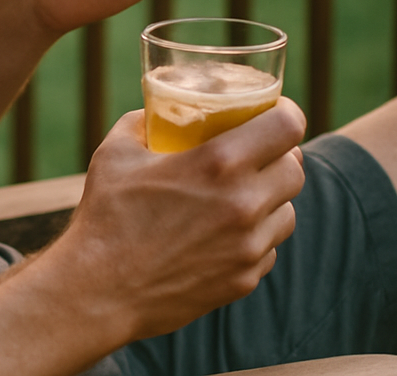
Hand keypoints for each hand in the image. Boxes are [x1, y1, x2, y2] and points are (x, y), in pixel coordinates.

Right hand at [55, 97, 306, 343]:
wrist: (101, 288)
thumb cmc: (106, 213)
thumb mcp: (116, 151)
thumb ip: (141, 123)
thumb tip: (152, 114)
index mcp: (218, 163)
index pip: (286, 126)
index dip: (286, 111)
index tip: (274, 109)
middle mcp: (244, 204)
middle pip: (295, 169)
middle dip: (280, 154)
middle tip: (256, 149)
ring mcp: (249, 247)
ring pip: (287, 211)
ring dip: (270, 196)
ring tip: (239, 192)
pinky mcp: (244, 279)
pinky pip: (267, 247)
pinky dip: (254, 234)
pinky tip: (223, 229)